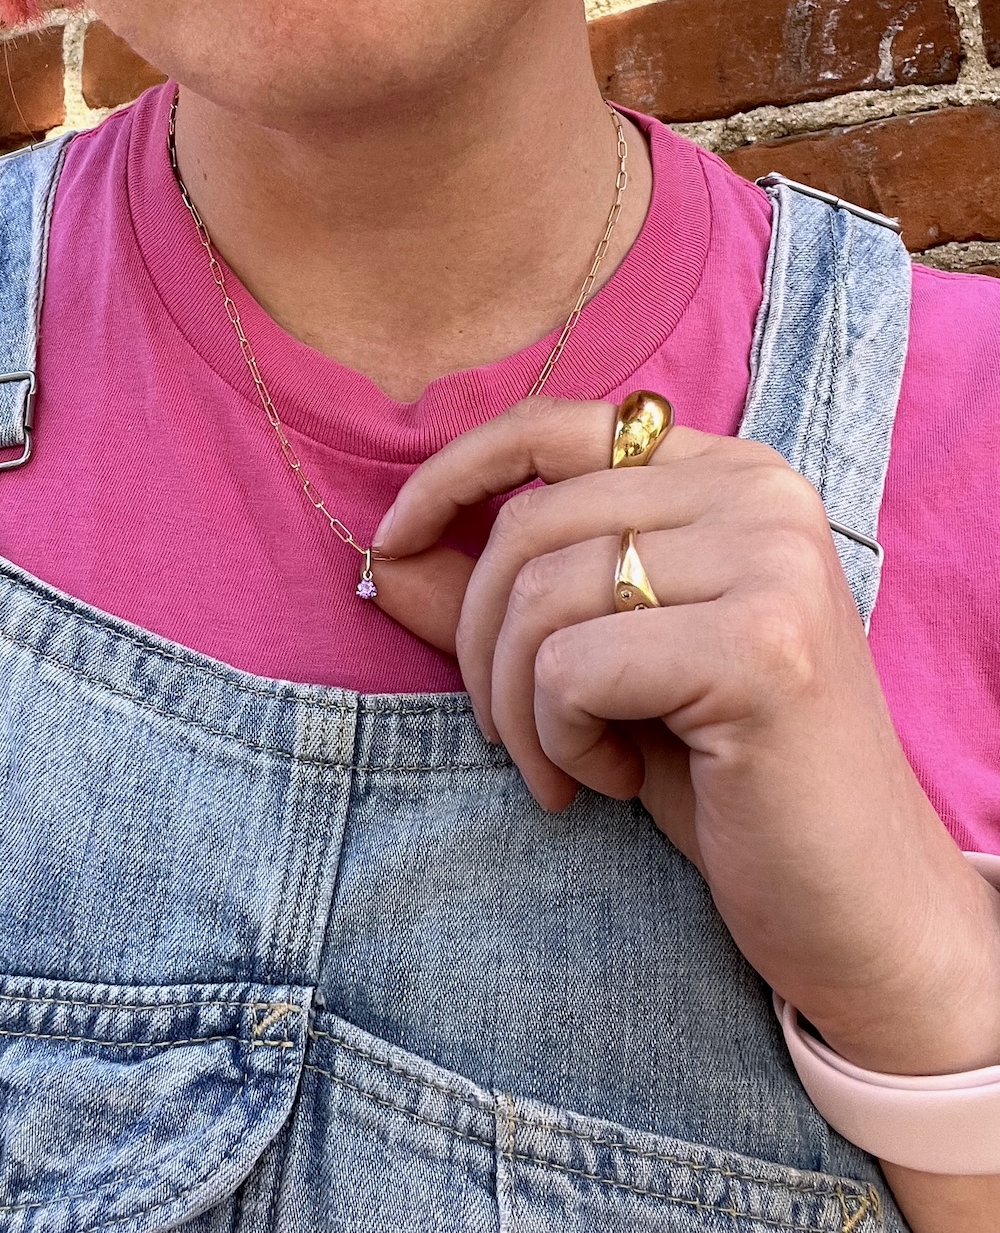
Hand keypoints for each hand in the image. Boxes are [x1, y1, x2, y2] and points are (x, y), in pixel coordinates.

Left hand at [374, 398, 999, 1079]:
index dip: (453, 474)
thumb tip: (387, 555)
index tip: (391, 544)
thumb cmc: (719, 780)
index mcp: (730, 476)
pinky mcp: (762, 645)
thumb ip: (503, 601)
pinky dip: (558, 740)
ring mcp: (771, 561)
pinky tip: (609, 781)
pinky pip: (573, 666)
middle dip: (480, 640)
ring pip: (541, 594)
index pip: (557, 425)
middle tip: (510, 731)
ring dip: (517, 704)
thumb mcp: (600, 670)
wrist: (852, 900)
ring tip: (565, 766)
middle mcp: (760, 495)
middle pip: (532, 521)